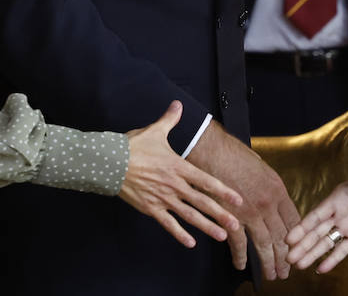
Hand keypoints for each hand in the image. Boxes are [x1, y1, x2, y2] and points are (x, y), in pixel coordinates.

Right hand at [118, 101, 244, 247]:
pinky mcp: (150, 208)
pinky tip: (191, 243)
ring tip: (222, 236)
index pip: (206, 181)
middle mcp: (175, 185)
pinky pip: (168, 223)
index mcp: (179, 167)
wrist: (110, 162)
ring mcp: (163, 198)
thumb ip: (170, 119)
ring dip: (206, 226)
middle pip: (202, 202)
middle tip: (236, 226)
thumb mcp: (155, 131)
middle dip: (220, 215)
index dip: (223, 191)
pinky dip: (180, 234)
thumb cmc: (133, 146)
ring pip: (189, 216)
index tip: (238, 201)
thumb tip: (177, 104)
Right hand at [187, 120, 300, 279]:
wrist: (212, 149)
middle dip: (285, 257)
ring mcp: (250, 211)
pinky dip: (241, 256)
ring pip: (264, 244)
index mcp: (278, 189)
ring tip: (271, 275)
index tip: (298, 248)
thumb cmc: (235, 154)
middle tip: (286, 271)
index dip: (297, 238)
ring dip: (268, 262)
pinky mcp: (231, 216)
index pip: (295, 221)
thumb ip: (271, 187)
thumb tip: (275, 201)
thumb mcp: (263, 168)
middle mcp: (268, 203)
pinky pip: (239, 243)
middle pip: (282, 236)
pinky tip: (242, 265)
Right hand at [285, 154, 347, 272]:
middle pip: (317, 231)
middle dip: (303, 244)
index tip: (289, 238)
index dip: (303, 227)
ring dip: (313, 253)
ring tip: (298, 266)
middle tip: (288, 258)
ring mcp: (347, 225)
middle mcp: (338, 213)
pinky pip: (344, 249)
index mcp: (337, 198)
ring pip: (327, 242)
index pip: (316, 215)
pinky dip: (333, 258)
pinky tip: (321, 269)